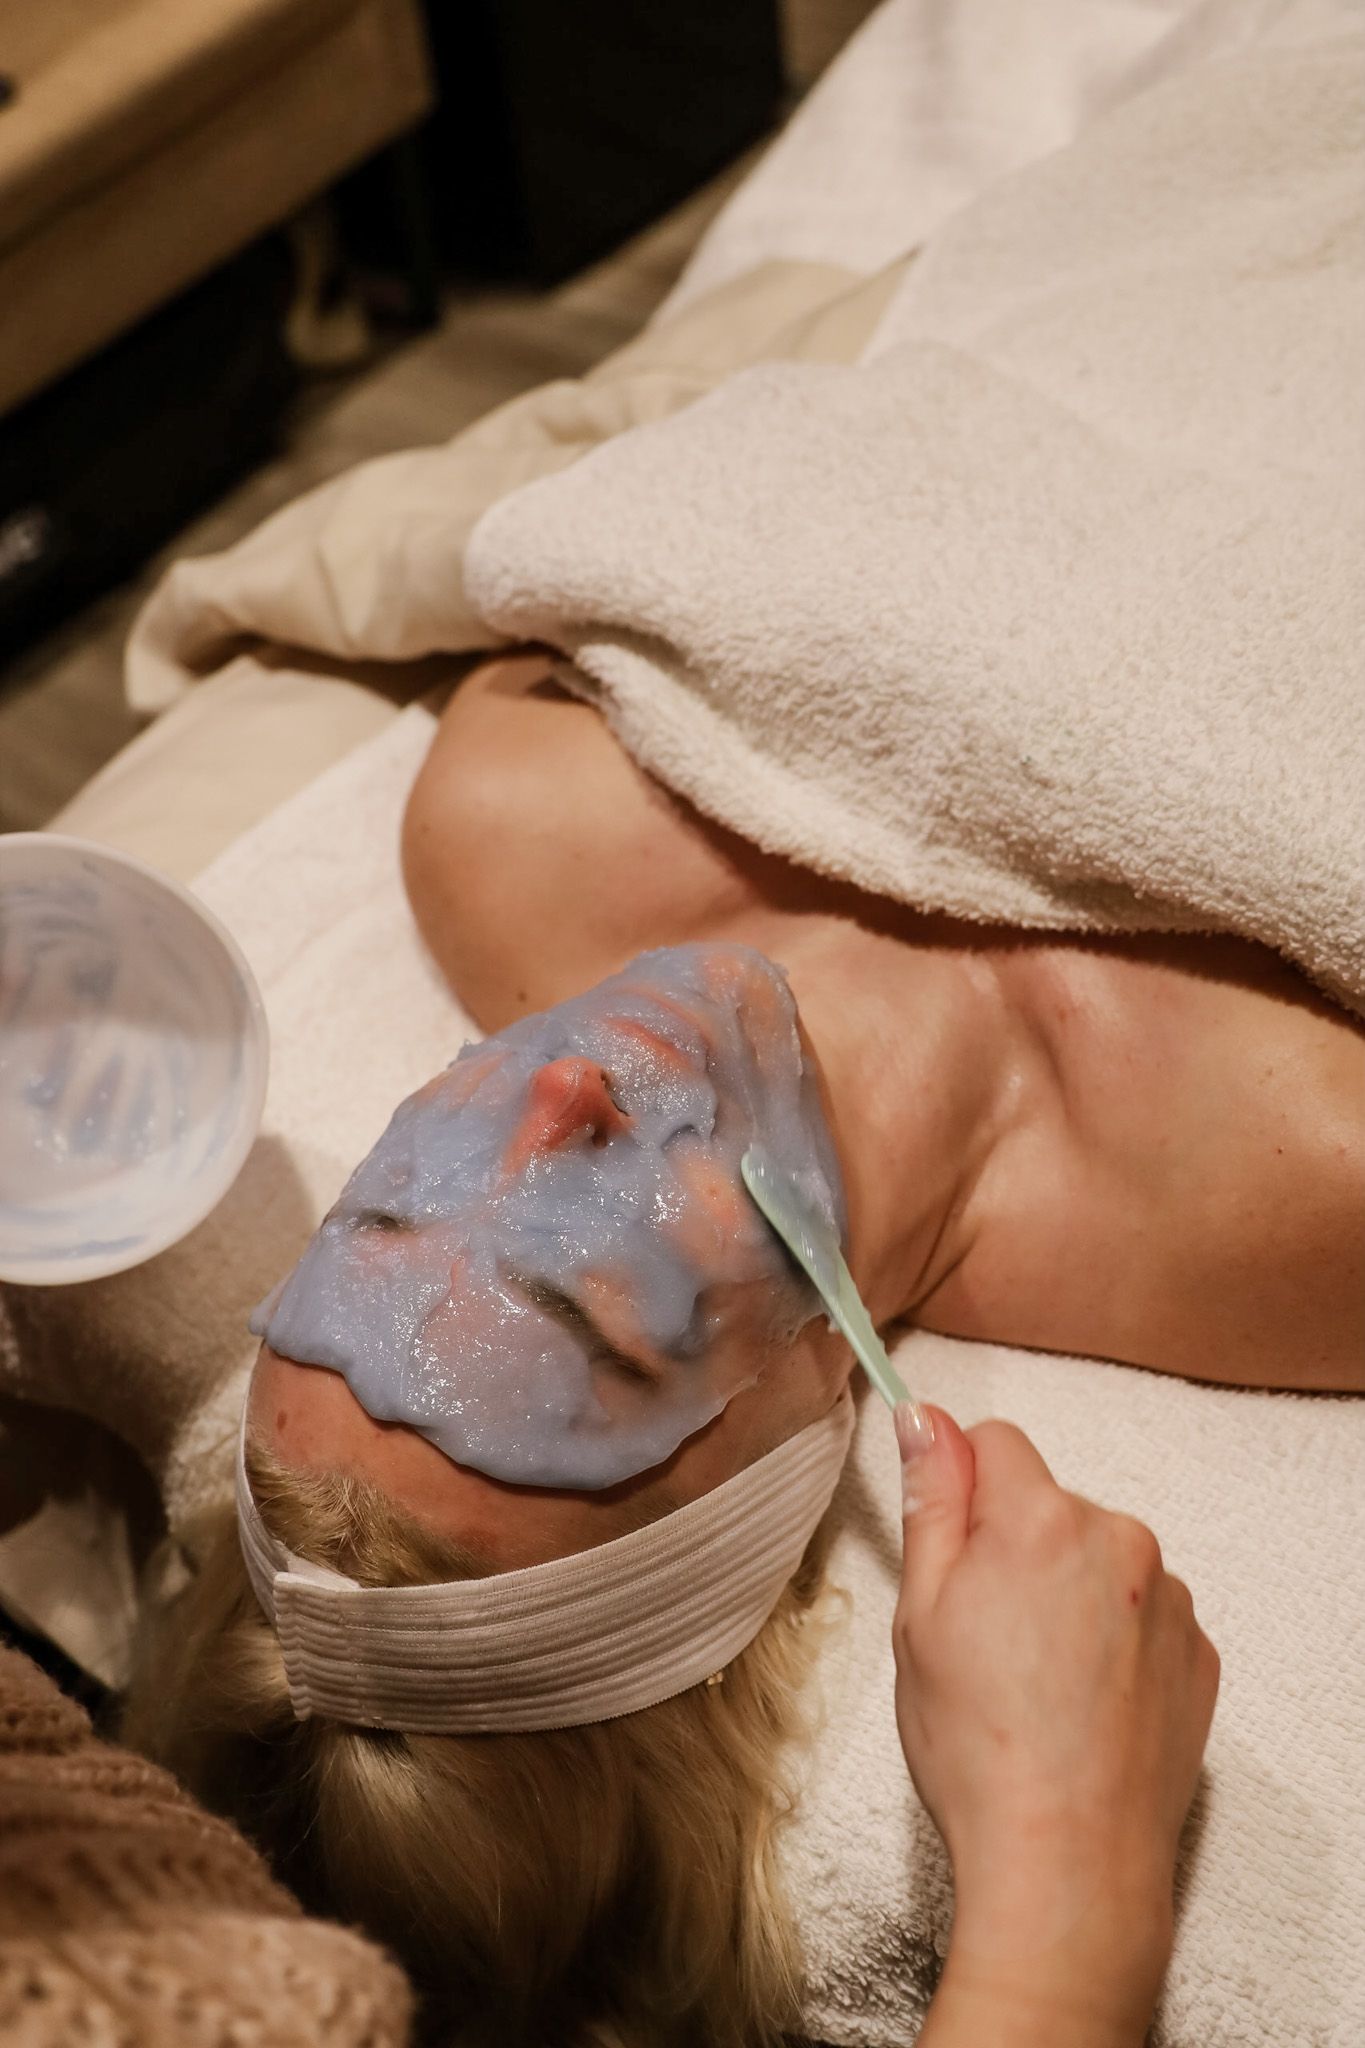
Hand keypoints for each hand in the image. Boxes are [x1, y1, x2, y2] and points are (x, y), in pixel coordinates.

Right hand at [893, 1405, 1218, 2044]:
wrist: (1066, 1862)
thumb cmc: (978, 1748)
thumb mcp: (920, 1613)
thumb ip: (931, 1500)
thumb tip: (924, 1421)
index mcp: (1039, 1519)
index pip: (994, 1442)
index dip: (960, 1490)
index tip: (950, 1551)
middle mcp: (1118, 1539)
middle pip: (1049, 1503)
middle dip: (1014, 1546)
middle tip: (983, 1635)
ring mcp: (1168, 1598)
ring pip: (1097, 1558)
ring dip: (1067, 1592)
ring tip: (1034, 1681)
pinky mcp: (1198, 1652)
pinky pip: (1142, 1611)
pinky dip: (1112, 1639)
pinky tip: (1080, 1702)